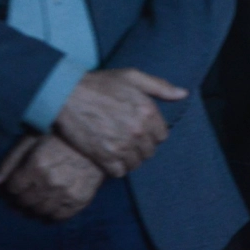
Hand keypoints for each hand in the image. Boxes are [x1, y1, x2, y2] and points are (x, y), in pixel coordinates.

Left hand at [0, 133, 103, 221]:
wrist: (101, 137)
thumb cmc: (63, 136)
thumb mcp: (33, 140)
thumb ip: (10, 161)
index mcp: (37, 164)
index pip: (12, 189)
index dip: (13, 185)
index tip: (20, 180)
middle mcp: (50, 181)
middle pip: (24, 202)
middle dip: (23, 197)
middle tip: (30, 188)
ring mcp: (66, 192)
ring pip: (40, 211)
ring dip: (36, 207)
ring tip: (41, 196)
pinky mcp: (81, 199)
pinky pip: (60, 216)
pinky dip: (53, 213)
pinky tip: (54, 202)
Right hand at [54, 68, 185, 177]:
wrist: (67, 95)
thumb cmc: (100, 84)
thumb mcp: (133, 77)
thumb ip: (160, 86)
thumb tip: (183, 94)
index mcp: (148, 111)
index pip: (162, 136)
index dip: (152, 134)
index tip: (141, 131)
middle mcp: (138, 130)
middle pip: (149, 151)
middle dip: (142, 147)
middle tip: (129, 141)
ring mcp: (121, 145)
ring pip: (135, 163)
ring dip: (129, 159)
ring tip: (119, 150)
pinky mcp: (103, 156)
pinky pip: (119, 172)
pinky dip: (116, 168)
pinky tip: (110, 158)